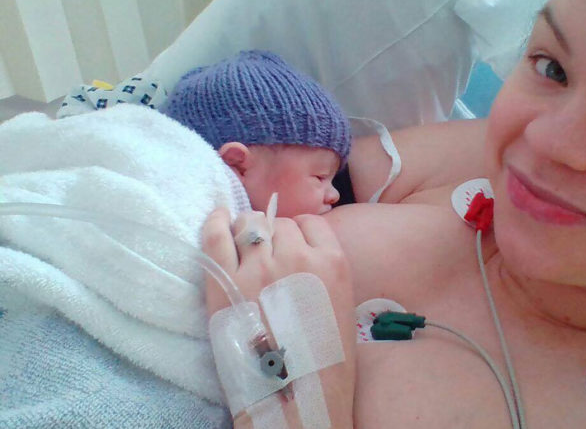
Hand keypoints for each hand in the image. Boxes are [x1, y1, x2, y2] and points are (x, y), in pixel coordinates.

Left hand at [201, 208, 355, 427]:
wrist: (296, 396)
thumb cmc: (324, 360)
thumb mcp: (342, 303)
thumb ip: (325, 271)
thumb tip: (299, 251)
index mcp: (332, 262)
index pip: (310, 223)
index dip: (298, 232)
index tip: (290, 245)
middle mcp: (296, 256)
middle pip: (279, 224)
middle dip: (272, 234)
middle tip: (265, 255)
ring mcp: (259, 267)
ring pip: (250, 224)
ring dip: (247, 229)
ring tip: (242, 243)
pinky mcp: (226, 282)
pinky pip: (216, 236)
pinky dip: (215, 221)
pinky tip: (217, 217)